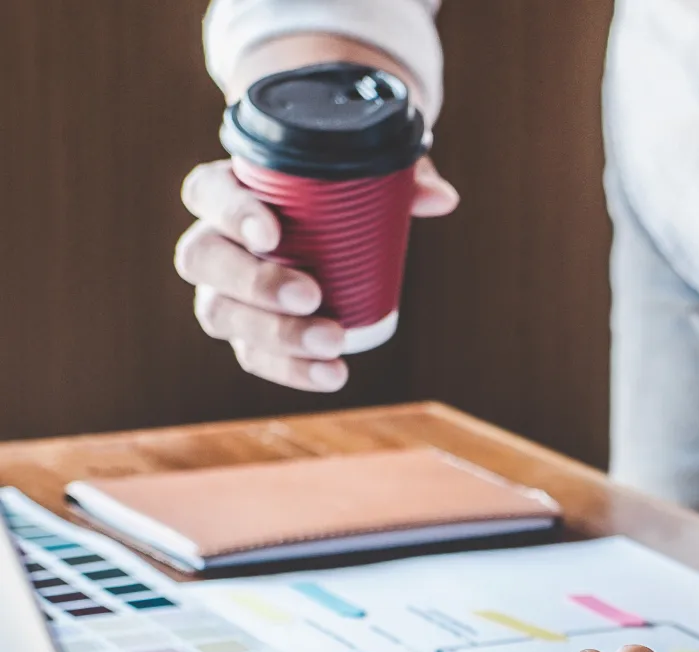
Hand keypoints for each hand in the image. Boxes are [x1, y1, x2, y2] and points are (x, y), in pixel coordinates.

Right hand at [173, 155, 457, 390]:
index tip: (272, 234)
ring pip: (220, 313)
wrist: (335, 234)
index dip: (231, 213)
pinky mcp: (247, 332)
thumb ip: (402, 175)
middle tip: (311, 295)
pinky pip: (253, 354)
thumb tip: (441, 199)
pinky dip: (291, 369)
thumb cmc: (341, 193)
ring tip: (331, 342)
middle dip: (255, 283)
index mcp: (228, 190)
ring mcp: (224, 291)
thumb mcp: (371, 174)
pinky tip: (331, 374)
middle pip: (202, 260)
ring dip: (274, 334)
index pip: (207, 192)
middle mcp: (214, 240)